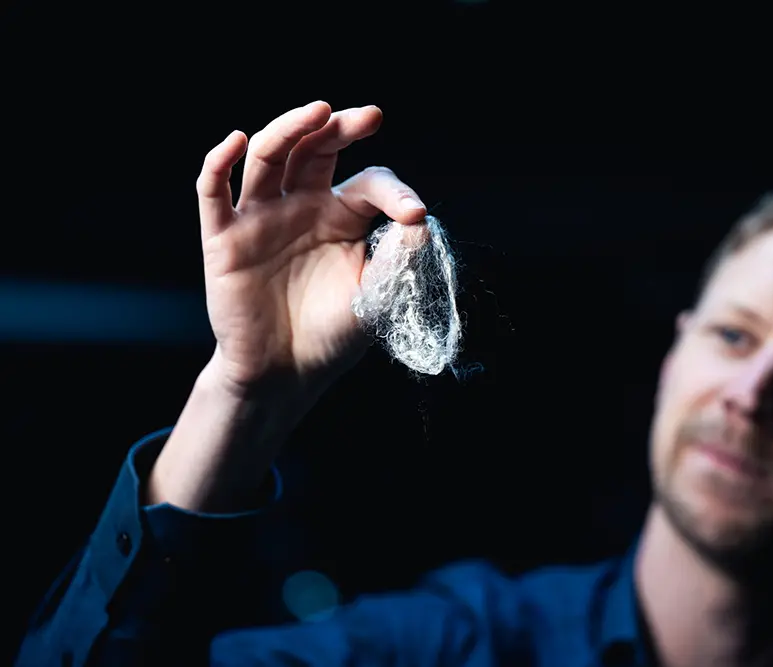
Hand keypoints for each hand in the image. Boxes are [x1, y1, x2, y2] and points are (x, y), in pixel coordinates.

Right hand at [196, 101, 426, 393]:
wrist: (286, 374)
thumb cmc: (333, 333)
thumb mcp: (377, 297)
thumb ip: (398, 260)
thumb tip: (420, 222)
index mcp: (343, 216)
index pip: (368, 182)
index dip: (393, 193)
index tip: (414, 214)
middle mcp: (302, 206)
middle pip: (316, 148)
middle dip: (341, 128)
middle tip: (369, 117)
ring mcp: (261, 217)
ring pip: (268, 157)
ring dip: (290, 129)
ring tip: (317, 111)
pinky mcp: (224, 237)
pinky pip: (213, 191)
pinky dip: (219, 163)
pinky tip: (235, 141)